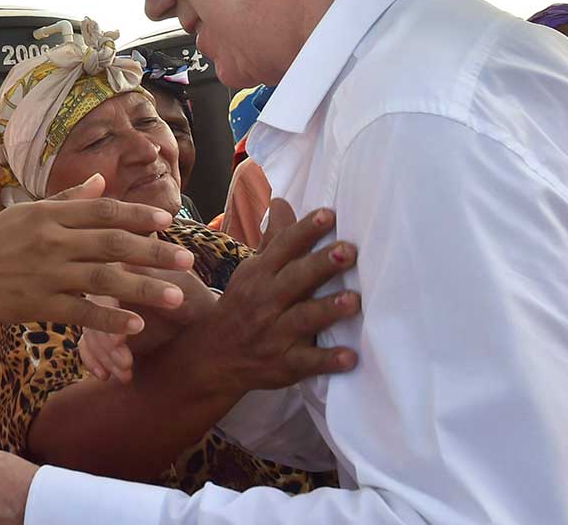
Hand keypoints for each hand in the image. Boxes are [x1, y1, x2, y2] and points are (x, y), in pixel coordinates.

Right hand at [0, 174, 195, 334]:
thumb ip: (65, 199)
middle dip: (154, 252)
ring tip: (175, 296)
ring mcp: (45, 274)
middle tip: (187, 260)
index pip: (103, 210)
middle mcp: (51, 240)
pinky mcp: (37, 304)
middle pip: (112, 243)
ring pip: (104, 279)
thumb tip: (101, 181)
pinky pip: (81, 312)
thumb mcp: (25, 213)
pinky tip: (135, 325)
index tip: (168, 222)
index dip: (138, 216)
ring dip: (143, 288)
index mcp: (48, 215)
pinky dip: (109, 319)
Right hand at [78, 266, 214, 380]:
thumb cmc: (194, 300)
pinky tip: (105, 375)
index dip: (110, 314)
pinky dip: (93, 360)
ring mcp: (103, 309)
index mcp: (124, 267)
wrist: (200, 319)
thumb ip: (167, 290)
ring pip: (90, 331)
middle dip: (107, 343)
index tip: (120, 340)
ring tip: (126, 373)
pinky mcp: (102, 330)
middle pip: (93, 313)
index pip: (107, 287)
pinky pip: (87, 344)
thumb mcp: (185, 292)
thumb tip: (156, 287)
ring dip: (105, 355)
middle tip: (126, 363)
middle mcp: (108, 286)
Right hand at [181, 199, 359, 395]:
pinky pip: (307, 362)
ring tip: (354, 301)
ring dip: (328, 309)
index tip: (329, 214)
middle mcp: (266, 301)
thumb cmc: (243, 306)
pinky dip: (328, 360)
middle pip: (295, 279)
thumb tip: (282, 201)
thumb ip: (274, 240)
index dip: (305, 231)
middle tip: (349, 251)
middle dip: (321, 265)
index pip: (283, 247)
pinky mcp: (284, 364)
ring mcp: (275, 334)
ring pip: (303, 319)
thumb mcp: (252, 271)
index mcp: (259, 274)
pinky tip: (351, 357)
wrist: (213, 355)